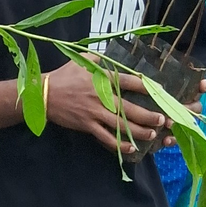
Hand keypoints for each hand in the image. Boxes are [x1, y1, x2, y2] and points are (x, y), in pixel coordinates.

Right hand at [44, 61, 166, 156]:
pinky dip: (119, 144)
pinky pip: (106, 137)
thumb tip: (110, 57)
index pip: (129, 82)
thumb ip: (98, 59)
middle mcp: (101, 97)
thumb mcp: (80, 61)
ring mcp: (94, 113)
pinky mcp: (87, 125)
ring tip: (152, 134)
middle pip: (130, 108)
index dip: (146, 86)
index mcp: (102, 79)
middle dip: (149, 115)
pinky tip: (130, 148)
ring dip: (139, 131)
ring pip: (121, 125)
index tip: (159, 90)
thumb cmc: (62, 76)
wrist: (42, 94)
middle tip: (163, 120)